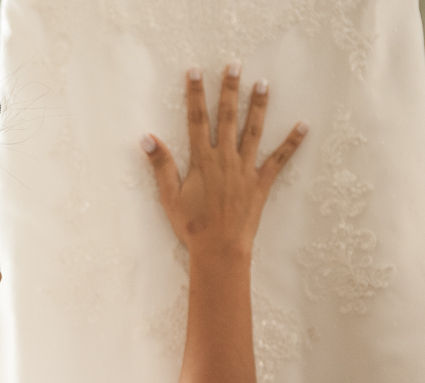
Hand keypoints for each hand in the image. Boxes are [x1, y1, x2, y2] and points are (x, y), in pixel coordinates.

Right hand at [142, 64, 307, 258]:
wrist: (219, 249)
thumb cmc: (192, 226)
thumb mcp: (169, 196)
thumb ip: (161, 165)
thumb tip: (147, 139)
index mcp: (202, 161)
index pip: (196, 120)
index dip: (195, 95)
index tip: (195, 72)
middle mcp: (225, 159)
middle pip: (227, 117)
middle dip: (229, 90)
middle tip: (234, 66)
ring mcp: (245, 169)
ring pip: (253, 131)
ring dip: (258, 106)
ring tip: (262, 84)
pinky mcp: (261, 183)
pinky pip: (279, 160)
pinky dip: (291, 143)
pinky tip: (303, 126)